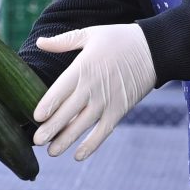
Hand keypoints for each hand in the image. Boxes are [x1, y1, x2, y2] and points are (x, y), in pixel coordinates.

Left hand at [32, 24, 155, 160]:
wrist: (153, 50)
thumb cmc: (118, 39)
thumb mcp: (90, 34)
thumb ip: (63, 41)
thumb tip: (39, 42)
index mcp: (82, 68)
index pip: (60, 90)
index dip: (48, 105)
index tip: (35, 117)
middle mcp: (93, 88)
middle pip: (68, 111)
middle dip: (51, 128)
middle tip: (36, 141)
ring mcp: (107, 101)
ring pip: (83, 125)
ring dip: (66, 140)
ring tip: (52, 152)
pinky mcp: (119, 111)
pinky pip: (103, 131)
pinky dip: (91, 145)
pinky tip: (78, 155)